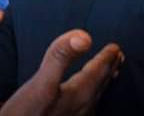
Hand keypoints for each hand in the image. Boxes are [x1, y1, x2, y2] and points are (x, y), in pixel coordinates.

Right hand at [0, 30, 122, 115]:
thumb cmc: (25, 115)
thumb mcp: (41, 82)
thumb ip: (60, 57)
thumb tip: (84, 36)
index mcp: (78, 94)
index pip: (98, 71)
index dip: (106, 57)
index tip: (115, 47)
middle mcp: (82, 108)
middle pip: (100, 85)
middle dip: (108, 69)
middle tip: (118, 57)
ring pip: (95, 97)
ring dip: (102, 83)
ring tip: (108, 74)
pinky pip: (87, 107)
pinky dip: (91, 96)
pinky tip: (84, 100)